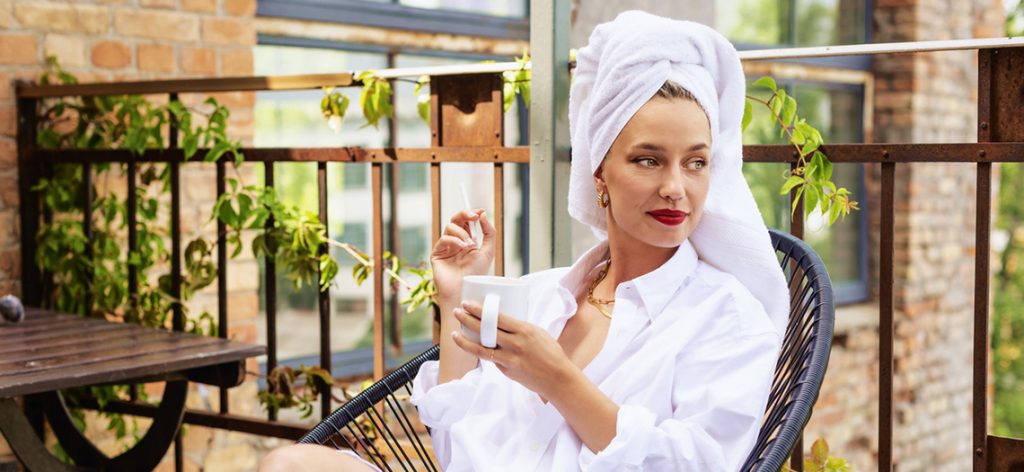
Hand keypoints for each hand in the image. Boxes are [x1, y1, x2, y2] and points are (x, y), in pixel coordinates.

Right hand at [430, 210, 495, 301]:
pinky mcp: (437, 253)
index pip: (467, 222)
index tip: (481, 211)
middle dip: (465, 214)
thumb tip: (482, 213)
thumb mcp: (488, 251)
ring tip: (470, 244)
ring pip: (450, 227)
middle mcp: (456, 242)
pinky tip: (463, 247)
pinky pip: (444, 239)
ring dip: (462, 232)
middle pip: (456, 219)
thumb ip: (489, 232)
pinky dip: (455, 240)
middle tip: (474, 216)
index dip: (472, 214)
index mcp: (467, 240)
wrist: (465, 290)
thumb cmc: (477, 274)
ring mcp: (446, 247)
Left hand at [451, 301, 576, 399]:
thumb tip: (501, 322)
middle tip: (457, 312)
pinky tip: (470, 346)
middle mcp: (515, 344)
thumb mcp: (537, 333)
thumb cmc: (551, 352)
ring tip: (454, 333)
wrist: (558, 378)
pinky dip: (479, 352)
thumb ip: (519, 328)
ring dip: (465, 340)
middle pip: (485, 331)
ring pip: (481, 349)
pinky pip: (490, 360)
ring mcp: (510, 359)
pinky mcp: (507, 371)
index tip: (467, 304)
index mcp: (525, 330)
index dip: (479, 310)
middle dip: (468, 320)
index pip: (497, 318)